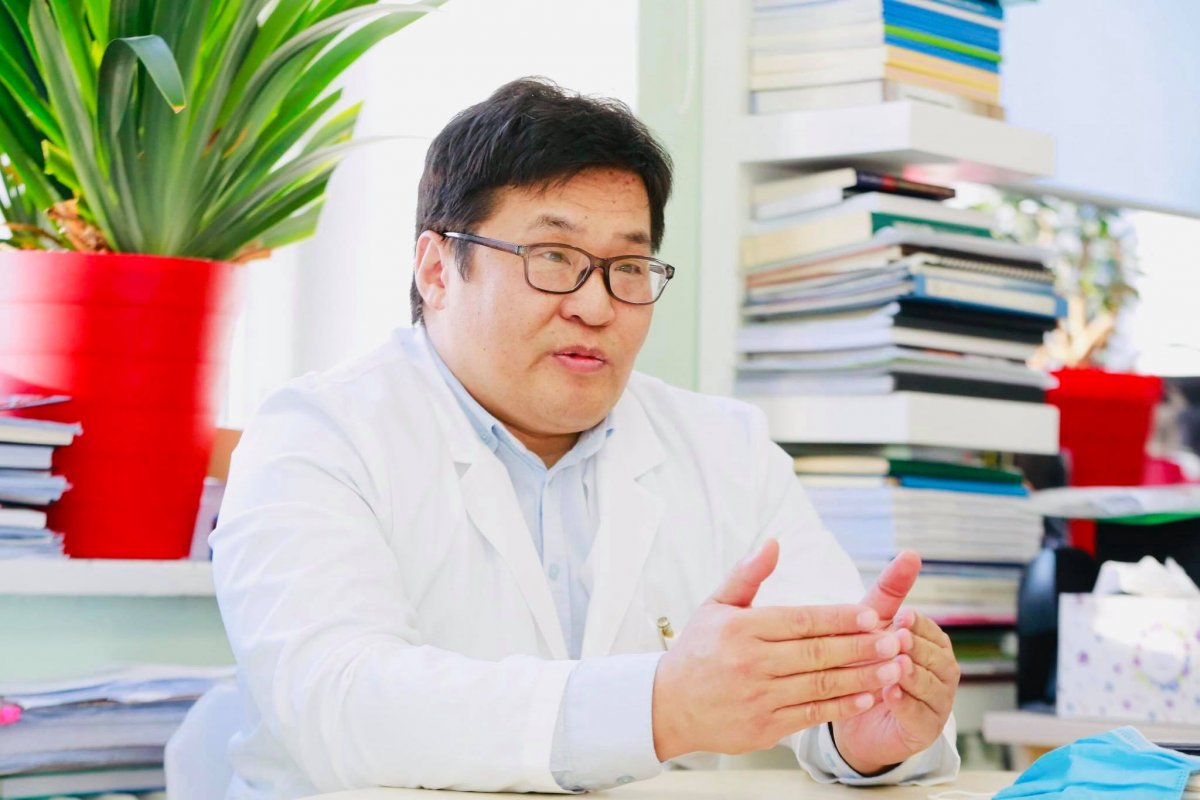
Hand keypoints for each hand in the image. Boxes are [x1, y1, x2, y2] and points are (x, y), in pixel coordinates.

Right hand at [651, 539, 910, 760]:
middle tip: (895, 639)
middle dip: (861, 646)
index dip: (839, 618)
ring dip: (862, 677)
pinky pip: (811, 715)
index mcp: (742, 629)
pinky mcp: (764, 727)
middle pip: (817, 652)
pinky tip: (866, 698)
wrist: (666, 706)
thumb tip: (773, 544)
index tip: (871, 614)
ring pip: (820, 685)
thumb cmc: (696, 652)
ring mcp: (758, 697)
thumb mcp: (715, 606)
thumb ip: (747, 575)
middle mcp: (751, 662)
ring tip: (893, 669)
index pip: (801, 620)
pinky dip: (841, 707)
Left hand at [830, 551, 960, 773]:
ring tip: (896, 665)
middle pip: (936, 657)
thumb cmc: (866, 661)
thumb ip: (891, 591)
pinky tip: (890, 693)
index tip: (901, 616)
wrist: (852, 714)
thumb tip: (911, 553)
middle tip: (898, 639)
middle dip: (917, 647)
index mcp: (931, 645)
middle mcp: (940, 673)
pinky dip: (905, 703)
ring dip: (913, 674)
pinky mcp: (922, 730)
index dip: (917, 624)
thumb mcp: (873, 623)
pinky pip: (918, 715)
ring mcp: (935, 703)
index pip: (930, 630)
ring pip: (931, 685)